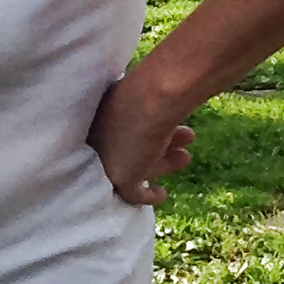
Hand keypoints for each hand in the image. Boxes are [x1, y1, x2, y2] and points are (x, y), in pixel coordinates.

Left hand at [86, 75, 194, 205]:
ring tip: (185, 157)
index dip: (140, 131)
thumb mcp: (142, 92)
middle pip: (129, 148)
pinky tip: (162, 193)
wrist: (150, 100)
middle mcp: (98, 138)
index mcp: (99, 115)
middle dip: (158, 144)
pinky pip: (132, 194)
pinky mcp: (120, 178)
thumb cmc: (148, 89)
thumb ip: (145, 99)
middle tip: (186, 136)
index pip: (117, 129)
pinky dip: (147, 195)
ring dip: (161, 162)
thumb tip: (167, 88)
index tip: (165, 128)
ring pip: (136, 167)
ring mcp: (106, 160)